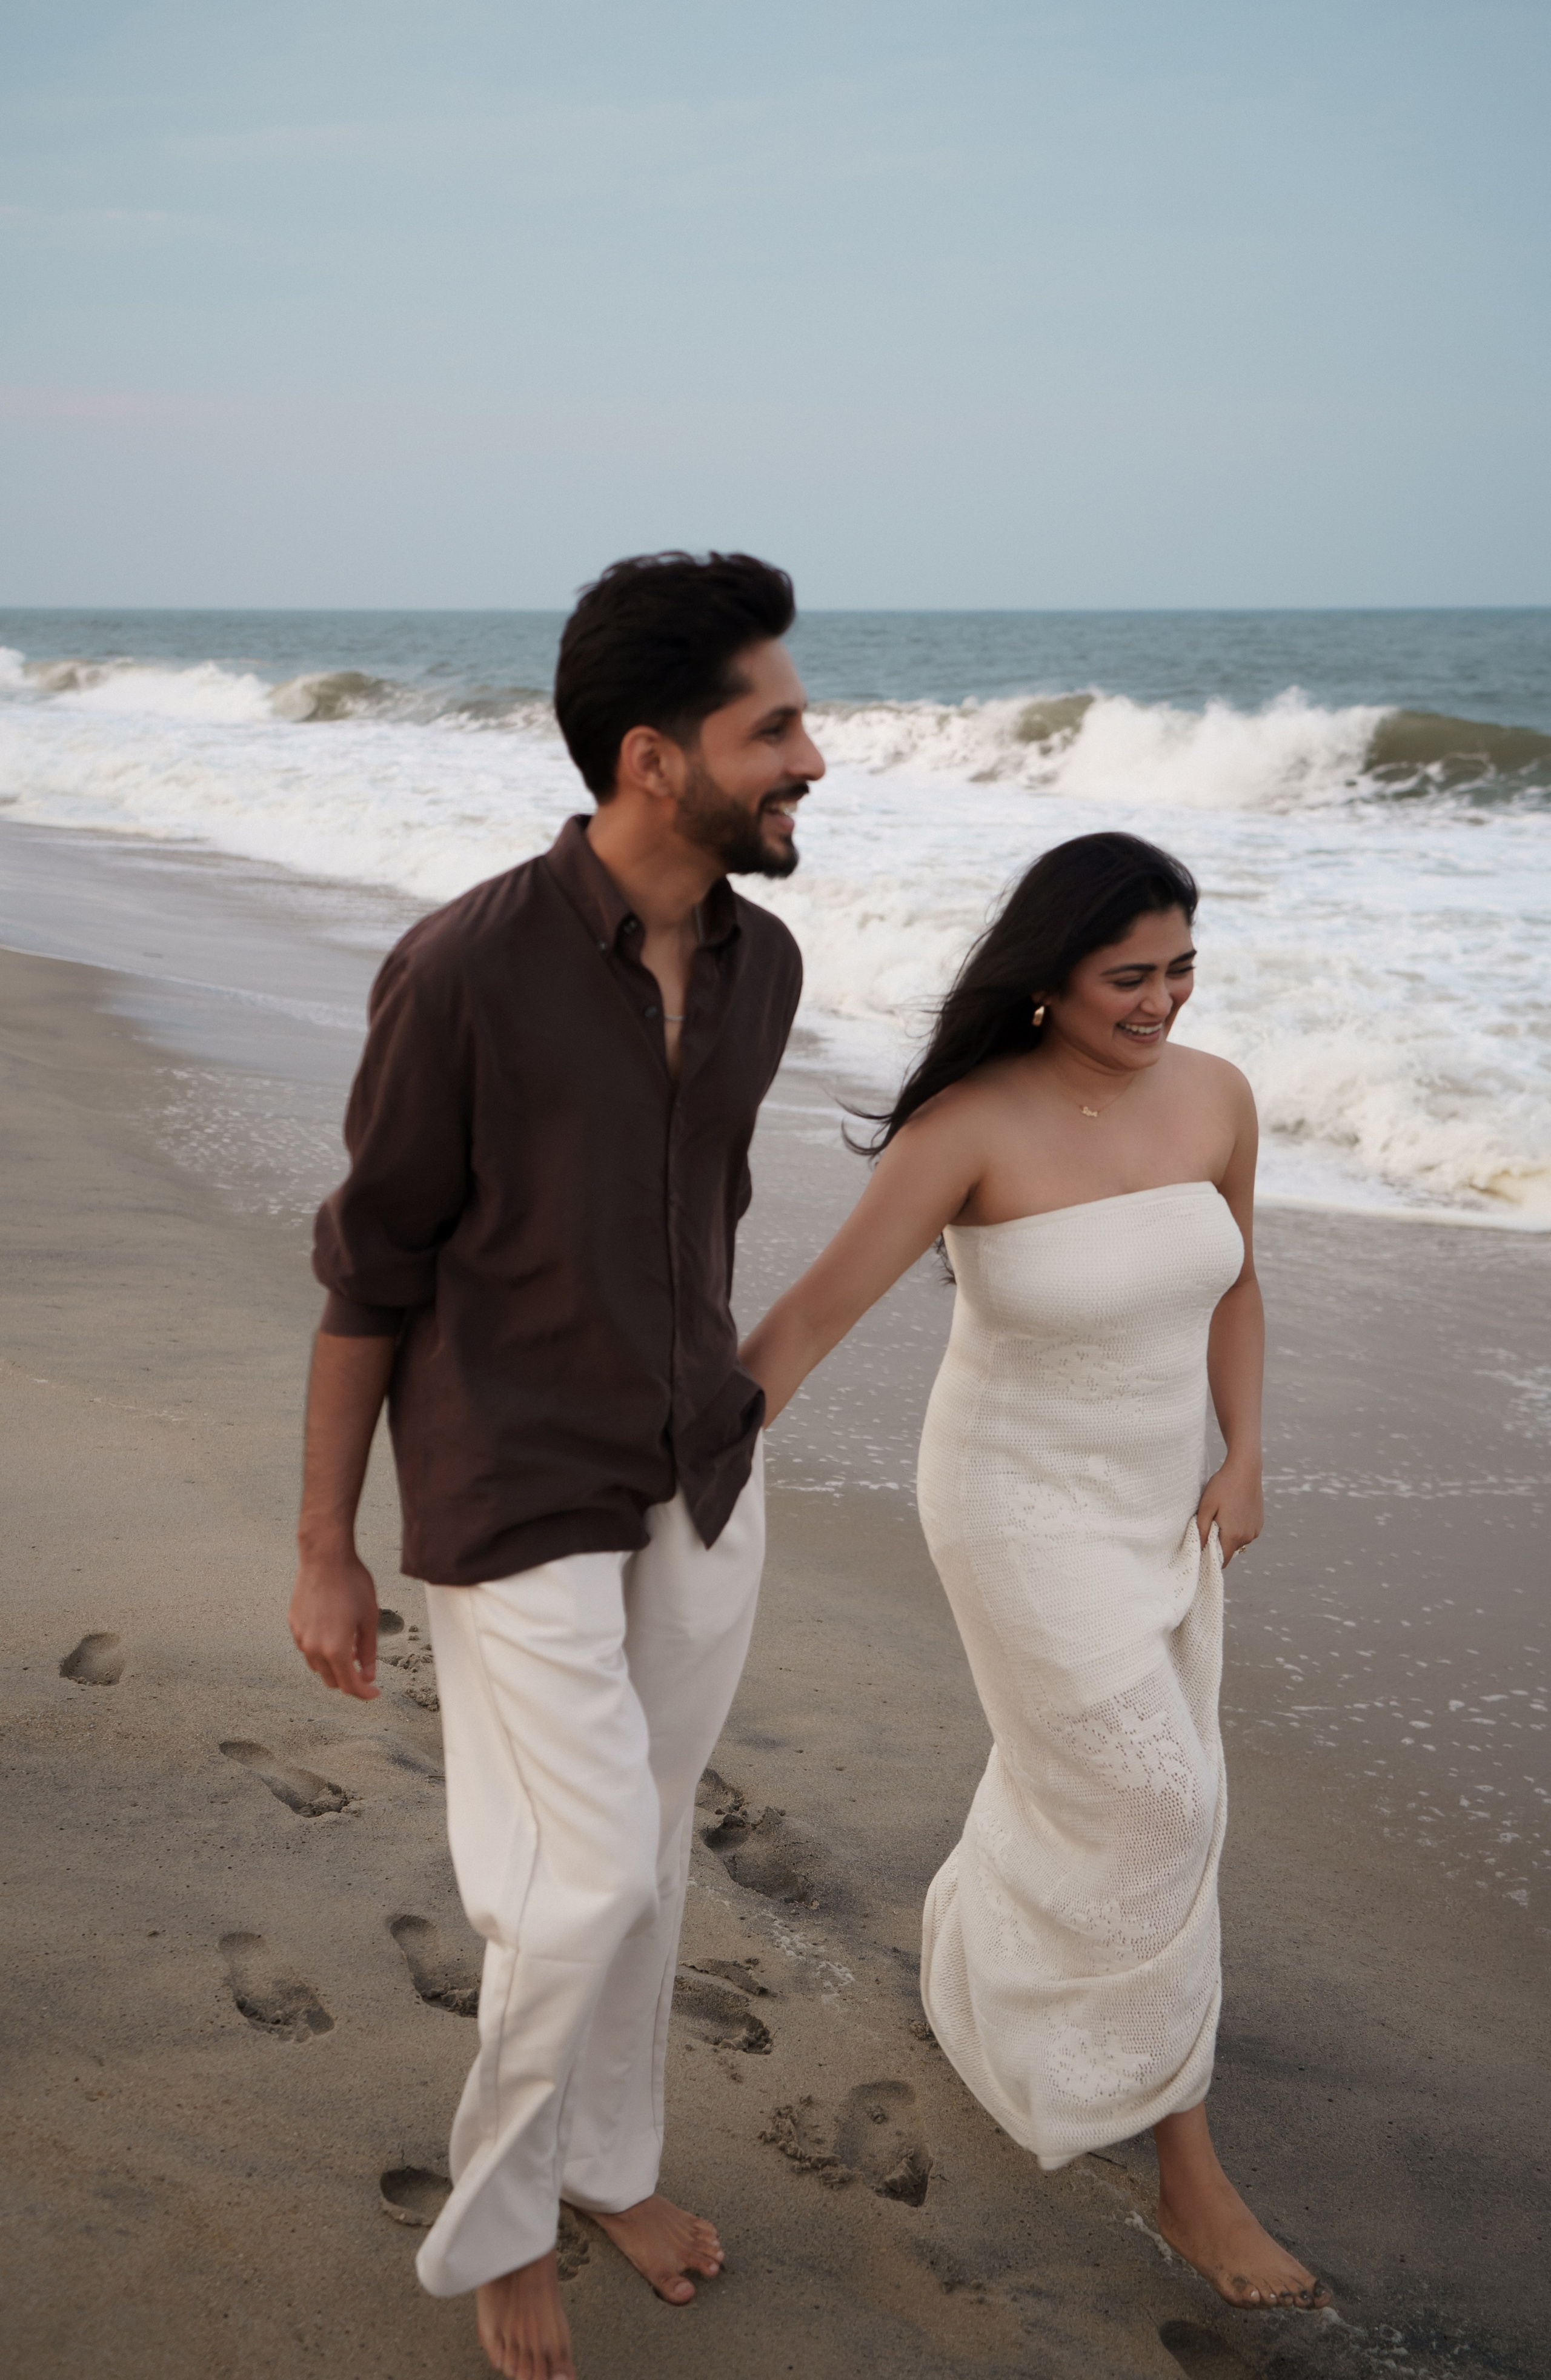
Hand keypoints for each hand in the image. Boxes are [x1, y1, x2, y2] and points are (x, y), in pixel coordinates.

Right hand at [289, 1545, 381, 1698]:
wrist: (325, 1558)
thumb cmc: (352, 1584)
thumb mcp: (370, 1619)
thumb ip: (368, 1651)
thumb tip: (368, 1675)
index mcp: (335, 1650)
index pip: (349, 1685)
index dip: (364, 1693)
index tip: (374, 1692)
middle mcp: (313, 1648)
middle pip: (331, 1679)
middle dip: (349, 1680)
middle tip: (365, 1671)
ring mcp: (300, 1636)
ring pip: (317, 1665)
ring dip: (334, 1664)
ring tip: (351, 1646)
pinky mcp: (293, 1623)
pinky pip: (307, 1647)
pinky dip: (321, 1649)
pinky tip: (334, 1632)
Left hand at [1195, 1458, 1263, 1566]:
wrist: (1245, 1469)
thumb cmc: (1222, 1486)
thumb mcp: (1206, 1507)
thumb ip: (1201, 1530)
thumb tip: (1199, 1549)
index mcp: (1233, 1535)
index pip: (1223, 1560)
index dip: (1211, 1558)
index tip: (1202, 1551)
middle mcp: (1247, 1536)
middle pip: (1230, 1550)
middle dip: (1218, 1543)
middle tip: (1210, 1525)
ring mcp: (1255, 1530)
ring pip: (1238, 1541)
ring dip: (1229, 1534)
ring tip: (1222, 1515)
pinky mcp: (1259, 1522)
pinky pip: (1246, 1532)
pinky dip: (1238, 1527)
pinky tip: (1232, 1511)